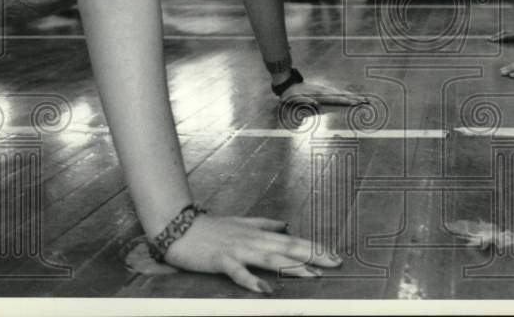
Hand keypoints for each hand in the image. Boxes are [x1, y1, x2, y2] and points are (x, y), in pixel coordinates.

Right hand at [164, 215, 341, 292]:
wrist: (179, 228)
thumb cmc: (210, 228)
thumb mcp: (241, 223)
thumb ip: (264, 224)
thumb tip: (284, 224)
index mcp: (258, 234)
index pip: (292, 241)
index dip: (314, 247)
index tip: (334, 254)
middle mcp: (252, 240)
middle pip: (288, 248)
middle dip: (313, 256)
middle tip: (335, 263)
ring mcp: (237, 250)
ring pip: (269, 259)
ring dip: (292, 267)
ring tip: (312, 276)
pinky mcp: (221, 260)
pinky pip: (238, 272)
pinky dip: (252, 281)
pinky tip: (265, 289)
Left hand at [280, 80, 368, 106]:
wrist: (288, 84)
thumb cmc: (291, 94)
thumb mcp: (294, 99)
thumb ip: (304, 101)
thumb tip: (316, 104)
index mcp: (319, 94)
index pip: (335, 98)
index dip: (346, 100)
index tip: (356, 102)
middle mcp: (324, 91)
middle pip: (342, 94)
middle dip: (354, 98)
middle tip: (366, 100)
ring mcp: (324, 89)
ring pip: (340, 92)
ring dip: (351, 95)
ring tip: (361, 98)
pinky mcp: (323, 89)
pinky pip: (336, 92)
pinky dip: (344, 93)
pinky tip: (348, 95)